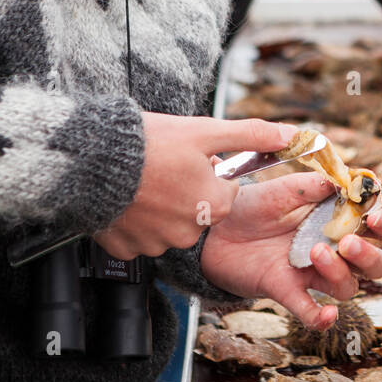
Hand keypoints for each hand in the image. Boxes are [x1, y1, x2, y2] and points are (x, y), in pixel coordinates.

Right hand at [94, 115, 295, 259]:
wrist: (90, 160)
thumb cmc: (151, 144)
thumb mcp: (206, 132)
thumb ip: (251, 135)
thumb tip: (291, 135)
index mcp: (213, 206)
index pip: (226, 193)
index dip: (210, 172)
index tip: (189, 159)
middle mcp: (188, 232)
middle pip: (200, 211)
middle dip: (188, 191)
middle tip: (165, 167)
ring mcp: (155, 244)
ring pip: (170, 225)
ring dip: (162, 207)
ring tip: (143, 181)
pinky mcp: (126, 249)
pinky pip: (140, 237)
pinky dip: (136, 220)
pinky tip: (126, 199)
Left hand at [200, 172, 381, 329]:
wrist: (214, 228)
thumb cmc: (254, 205)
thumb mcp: (285, 188)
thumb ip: (315, 185)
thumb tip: (345, 180)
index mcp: (338, 219)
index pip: (376, 225)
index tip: (375, 214)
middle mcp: (333, 248)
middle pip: (374, 262)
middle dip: (370, 254)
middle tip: (349, 241)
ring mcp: (312, 273)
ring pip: (348, 286)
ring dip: (340, 272)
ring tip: (316, 252)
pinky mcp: (288, 291)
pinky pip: (311, 312)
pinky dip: (321, 318)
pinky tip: (326, 315)